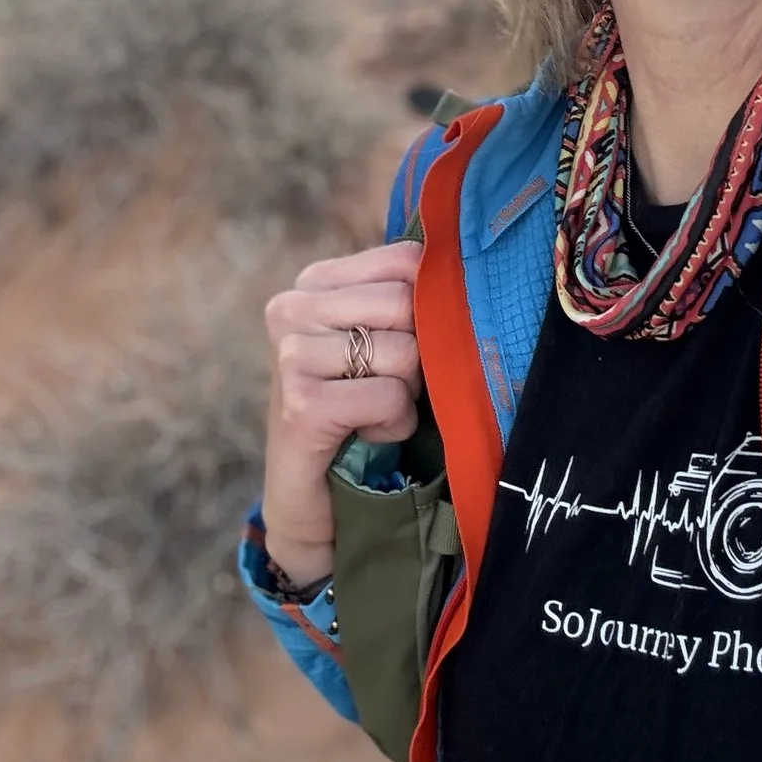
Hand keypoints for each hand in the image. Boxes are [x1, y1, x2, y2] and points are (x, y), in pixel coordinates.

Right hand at [257, 240, 425, 590]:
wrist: (315, 500)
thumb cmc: (359, 413)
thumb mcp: (383, 343)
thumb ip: (409, 300)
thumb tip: (470, 268)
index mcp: (315, 282)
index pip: (406, 261)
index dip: (429, 308)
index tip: (404, 347)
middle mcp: (293, 308)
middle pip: (407, 303)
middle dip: (417, 355)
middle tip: (387, 387)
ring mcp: (291, 355)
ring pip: (403, 352)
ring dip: (405, 395)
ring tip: (372, 414)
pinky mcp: (300, 405)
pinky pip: (388, 397)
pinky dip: (393, 424)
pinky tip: (366, 435)